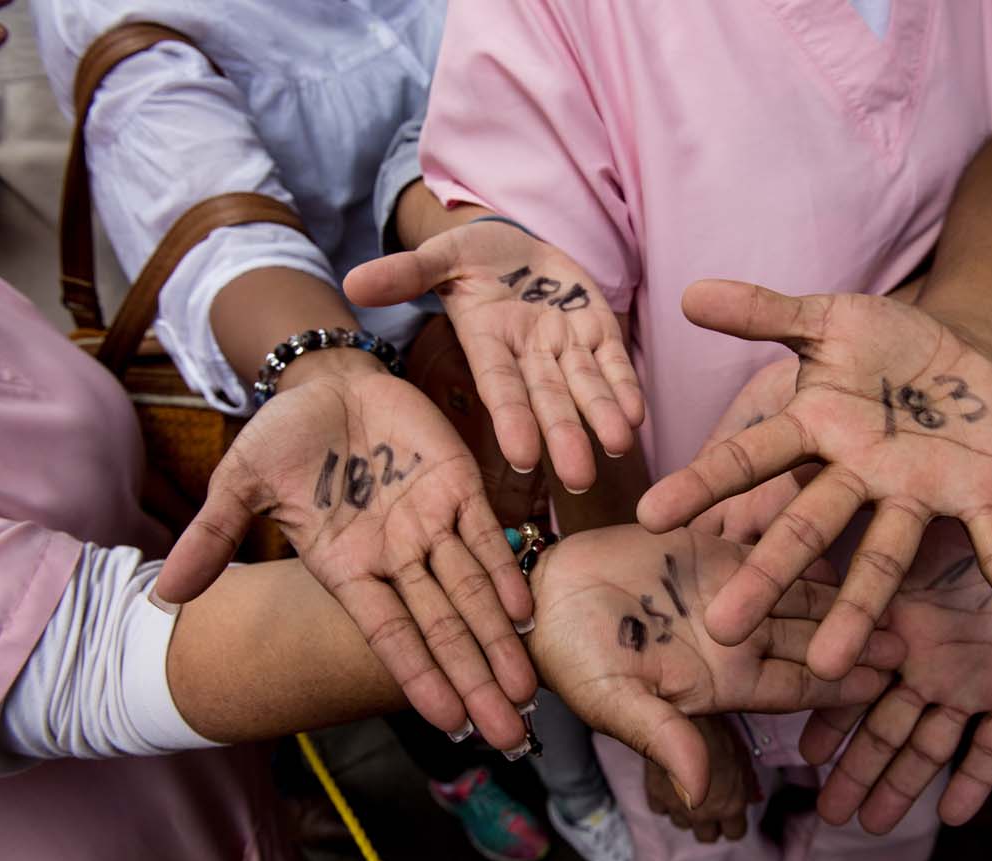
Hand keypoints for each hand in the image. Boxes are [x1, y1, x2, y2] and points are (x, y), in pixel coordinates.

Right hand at [156, 356, 534, 745]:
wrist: (328, 384)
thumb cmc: (285, 437)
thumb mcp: (241, 481)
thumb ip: (215, 535)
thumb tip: (168, 595)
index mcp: (349, 569)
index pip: (391, 635)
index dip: (421, 676)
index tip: (451, 724)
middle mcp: (397, 558)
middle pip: (444, 629)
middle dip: (476, 681)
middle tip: (511, 735)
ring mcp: (431, 525)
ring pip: (474, 593)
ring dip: (501, 641)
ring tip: (527, 691)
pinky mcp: (459, 488)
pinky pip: (487, 536)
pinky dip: (507, 572)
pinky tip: (525, 612)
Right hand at [344, 217, 643, 492]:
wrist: (519, 249)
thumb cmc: (475, 258)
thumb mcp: (441, 257)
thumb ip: (406, 273)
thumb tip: (354, 281)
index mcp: (490, 344)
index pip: (501, 387)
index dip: (512, 419)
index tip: (522, 454)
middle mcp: (530, 355)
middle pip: (548, 400)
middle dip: (564, 437)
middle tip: (579, 479)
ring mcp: (566, 346)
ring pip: (586, 388)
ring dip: (603, 417)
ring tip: (618, 447)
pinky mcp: (598, 331)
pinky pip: (614, 363)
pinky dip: (625, 386)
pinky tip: (637, 413)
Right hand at [524, 525, 904, 805]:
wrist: (542, 597)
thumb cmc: (573, 658)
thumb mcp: (617, 702)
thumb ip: (663, 737)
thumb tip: (699, 790)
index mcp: (723, 679)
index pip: (796, 684)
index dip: (840, 682)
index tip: (888, 680)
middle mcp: (737, 635)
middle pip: (812, 635)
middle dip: (862, 634)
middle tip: (917, 630)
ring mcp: (727, 587)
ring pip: (800, 585)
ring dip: (843, 584)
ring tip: (897, 571)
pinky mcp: (711, 546)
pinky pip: (763, 535)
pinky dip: (797, 528)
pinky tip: (839, 513)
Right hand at [638, 280, 991, 680]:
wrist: (958, 349)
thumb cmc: (882, 342)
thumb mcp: (825, 319)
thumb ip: (763, 312)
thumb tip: (688, 293)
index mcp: (816, 432)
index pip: (749, 459)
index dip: (702, 485)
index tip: (651, 520)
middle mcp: (857, 477)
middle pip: (805, 528)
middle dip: (767, 575)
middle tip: (722, 628)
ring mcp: (916, 494)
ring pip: (883, 558)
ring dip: (860, 610)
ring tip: (830, 665)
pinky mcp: (979, 498)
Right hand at [644, 716, 759, 842]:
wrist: (686, 717)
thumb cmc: (719, 733)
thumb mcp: (742, 757)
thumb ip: (747, 784)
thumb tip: (753, 799)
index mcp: (730, 806)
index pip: (735, 833)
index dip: (733, 823)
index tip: (729, 812)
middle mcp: (704, 813)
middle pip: (707, 836)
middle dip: (710, 823)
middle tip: (710, 804)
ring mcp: (678, 807)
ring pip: (683, 825)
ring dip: (687, 813)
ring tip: (690, 792)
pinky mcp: (656, 795)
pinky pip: (660, 810)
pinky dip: (665, 801)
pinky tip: (670, 786)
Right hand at [801, 467, 991, 830]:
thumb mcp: (930, 520)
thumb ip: (872, 542)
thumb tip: (800, 530)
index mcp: (897, 618)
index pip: (853, 674)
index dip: (827, 713)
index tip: (799, 752)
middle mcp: (926, 657)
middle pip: (884, 723)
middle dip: (856, 768)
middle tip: (827, 812)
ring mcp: (972, 680)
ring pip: (930, 744)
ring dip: (901, 785)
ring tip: (869, 826)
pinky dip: (976, 780)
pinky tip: (952, 815)